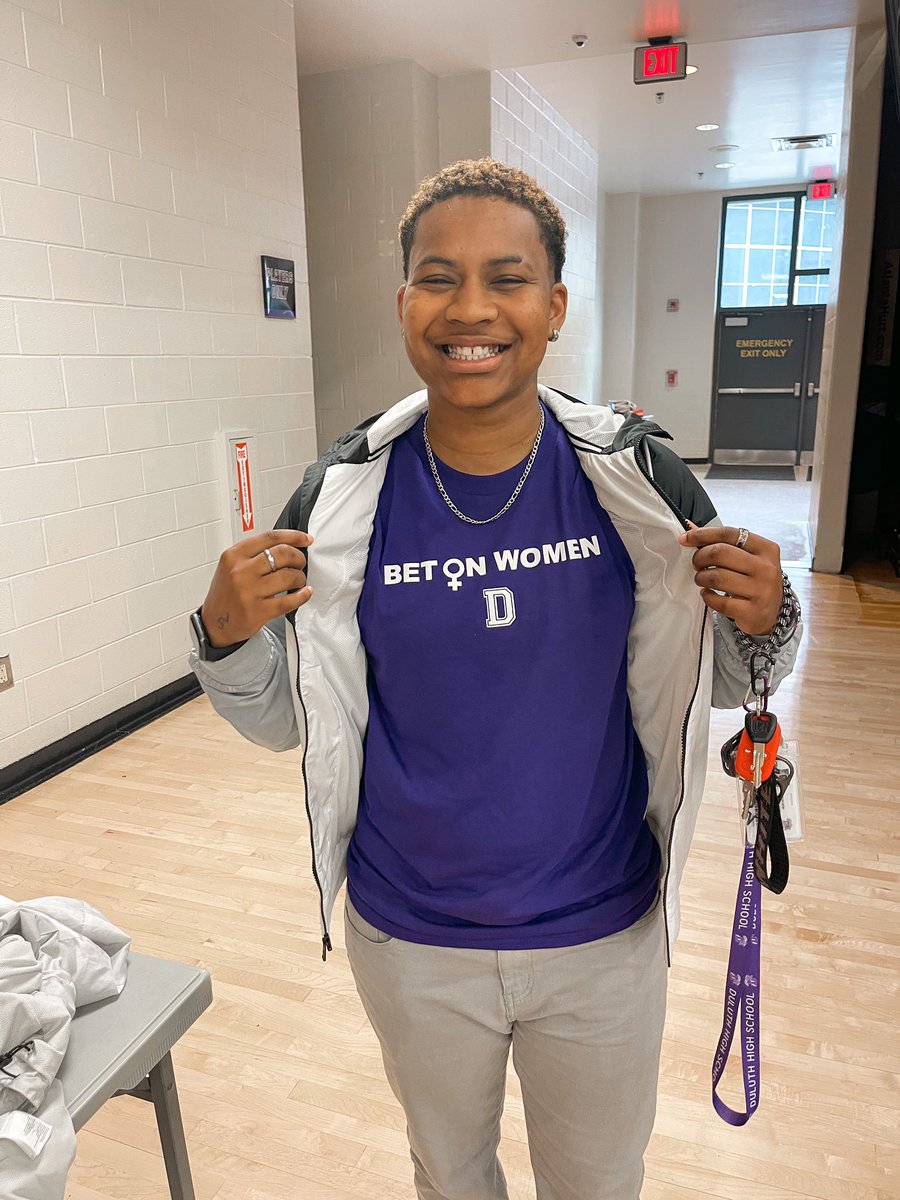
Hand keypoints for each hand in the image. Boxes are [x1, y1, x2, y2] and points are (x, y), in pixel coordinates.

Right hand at [201, 529, 313, 646]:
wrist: (213, 623)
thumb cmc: (226, 594)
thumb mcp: (231, 566)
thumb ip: (254, 555)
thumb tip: (287, 546)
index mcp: (234, 555)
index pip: (270, 537)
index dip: (294, 536)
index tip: (305, 539)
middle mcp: (240, 571)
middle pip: (283, 553)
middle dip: (298, 557)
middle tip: (300, 563)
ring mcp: (249, 592)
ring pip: (289, 576)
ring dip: (300, 577)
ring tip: (298, 581)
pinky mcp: (258, 611)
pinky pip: (289, 601)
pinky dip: (302, 596)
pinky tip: (304, 593)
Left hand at [678, 523, 782, 635]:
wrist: (773, 612)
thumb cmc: (755, 580)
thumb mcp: (746, 557)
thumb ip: (721, 542)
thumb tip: (690, 528)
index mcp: (766, 549)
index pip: (729, 534)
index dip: (703, 534)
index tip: (687, 538)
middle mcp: (766, 568)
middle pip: (720, 553)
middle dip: (700, 557)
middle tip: (697, 563)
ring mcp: (761, 591)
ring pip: (717, 577)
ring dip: (701, 577)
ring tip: (702, 579)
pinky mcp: (751, 612)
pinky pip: (719, 602)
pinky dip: (707, 596)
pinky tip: (708, 594)